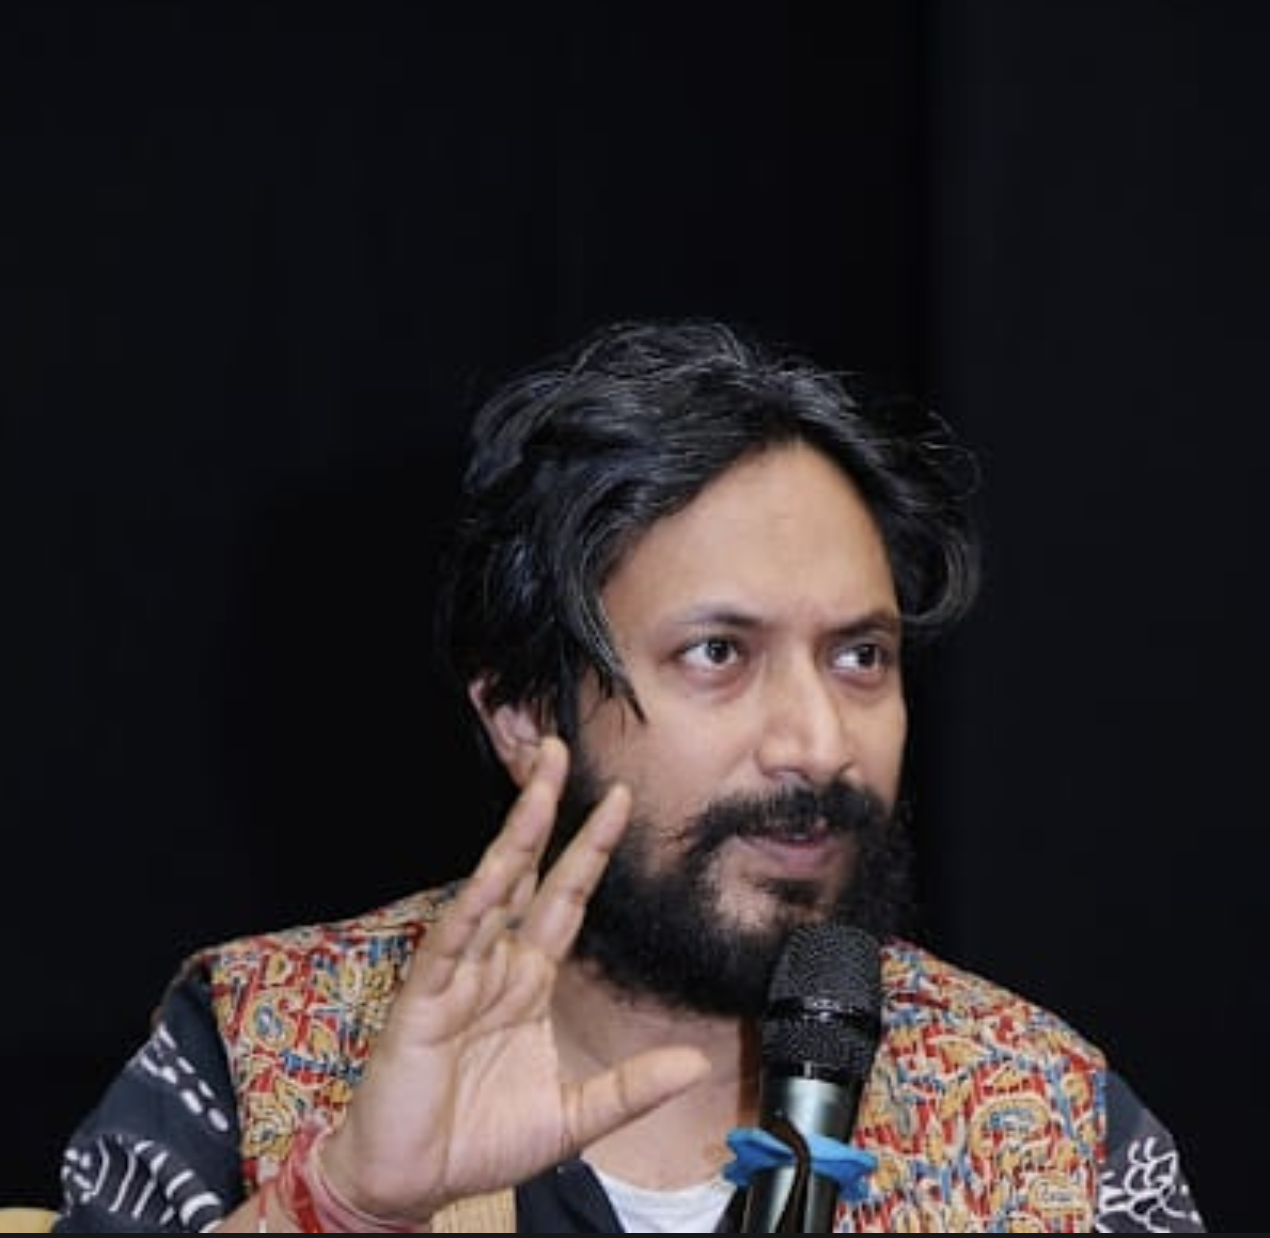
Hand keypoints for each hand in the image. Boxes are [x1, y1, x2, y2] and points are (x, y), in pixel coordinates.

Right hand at [315, 736, 710, 1224]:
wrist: (413, 1183)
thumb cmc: (482, 1141)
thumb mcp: (573, 1116)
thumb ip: (629, 1088)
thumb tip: (694, 1064)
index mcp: (528, 982)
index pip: (565, 899)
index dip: (590, 851)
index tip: (619, 801)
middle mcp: (496, 964)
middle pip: (526, 872)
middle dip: (543, 812)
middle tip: (558, 753)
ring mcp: (459, 974)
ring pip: (491, 888)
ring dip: (514, 835)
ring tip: (535, 783)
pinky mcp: (424, 997)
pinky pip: (452, 940)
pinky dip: (473, 904)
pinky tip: (496, 869)